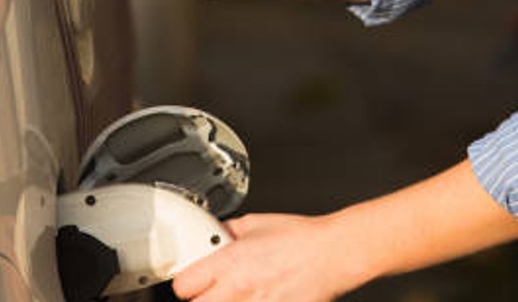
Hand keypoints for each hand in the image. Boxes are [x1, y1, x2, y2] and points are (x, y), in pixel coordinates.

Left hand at [171, 213, 367, 301]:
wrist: (333, 254)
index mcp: (229, 262)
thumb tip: (218, 235)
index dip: (188, 281)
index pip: (183, 285)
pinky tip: (262, 295)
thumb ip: (231, 231)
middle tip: (219, 288)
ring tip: (244, 292)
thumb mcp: (258, 223)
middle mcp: (237, 290)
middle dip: (205, 297)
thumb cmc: (303, 238)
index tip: (196, 279)